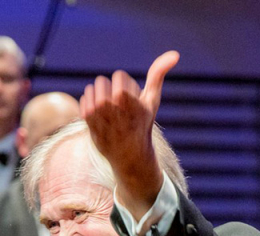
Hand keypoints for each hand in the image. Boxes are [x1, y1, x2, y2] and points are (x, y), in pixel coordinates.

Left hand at [80, 51, 179, 217]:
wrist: (130, 158)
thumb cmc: (142, 125)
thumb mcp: (152, 101)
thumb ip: (158, 75)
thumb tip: (175, 54)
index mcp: (131, 104)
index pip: (118, 77)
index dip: (123, 84)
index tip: (128, 98)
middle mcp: (115, 112)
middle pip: (103, 81)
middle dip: (109, 88)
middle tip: (116, 103)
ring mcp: (101, 119)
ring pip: (92, 89)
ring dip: (98, 93)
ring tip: (107, 106)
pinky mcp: (90, 126)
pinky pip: (84, 100)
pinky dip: (89, 102)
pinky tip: (99, 113)